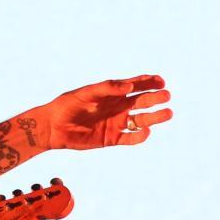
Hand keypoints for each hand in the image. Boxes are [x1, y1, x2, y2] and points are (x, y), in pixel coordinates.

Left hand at [46, 74, 171, 149]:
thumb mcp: (85, 93)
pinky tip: (146, 131)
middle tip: (166, 95)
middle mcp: (117, 108)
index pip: (134, 86)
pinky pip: (131, 138)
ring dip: (155, 117)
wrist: (52, 127)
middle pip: (142, 102)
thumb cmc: (66, 106)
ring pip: (141, 120)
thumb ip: (106, 88)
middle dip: (155, 98)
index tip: (160, 80)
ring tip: (167, 113)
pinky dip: (140, 136)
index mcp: (111, 94)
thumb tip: (129, 86)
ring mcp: (116, 123)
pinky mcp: (112, 138)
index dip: (148, 82)